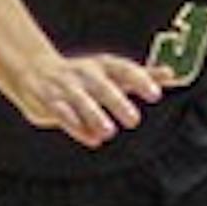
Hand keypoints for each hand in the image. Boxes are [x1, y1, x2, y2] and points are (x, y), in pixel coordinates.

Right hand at [13, 50, 161, 147]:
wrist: (35, 69)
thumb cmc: (84, 75)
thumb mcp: (112, 71)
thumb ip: (141, 75)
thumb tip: (171, 74)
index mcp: (103, 65)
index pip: (124, 69)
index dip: (140, 80)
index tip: (156, 94)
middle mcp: (85, 74)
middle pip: (102, 86)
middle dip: (117, 102)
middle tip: (134, 120)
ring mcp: (66, 87)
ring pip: (80, 100)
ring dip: (94, 115)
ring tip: (108, 133)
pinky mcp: (49, 101)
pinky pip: (61, 113)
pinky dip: (75, 125)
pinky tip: (91, 139)